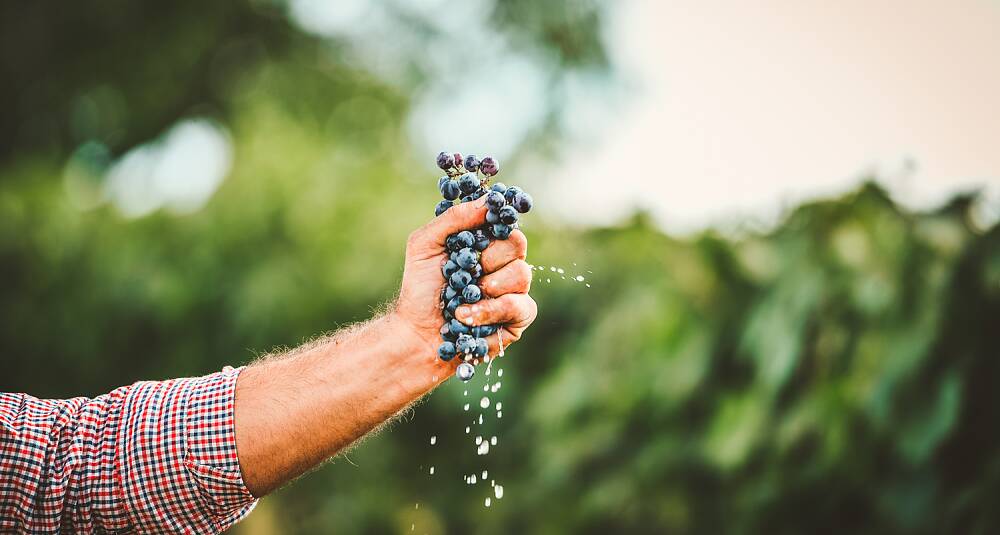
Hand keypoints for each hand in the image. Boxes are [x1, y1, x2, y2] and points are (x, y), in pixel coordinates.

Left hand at [393, 197, 536, 365]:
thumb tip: (488, 200)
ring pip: (522, 274)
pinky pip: (521, 306)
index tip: (480, 231)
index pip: (504, 222)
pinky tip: (468, 317)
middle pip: (517, 244)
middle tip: (467, 271)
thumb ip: (454, 219)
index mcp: (484, 243)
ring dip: (488, 288)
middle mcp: (503, 263)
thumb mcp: (425, 244)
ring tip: (462, 301)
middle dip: (488, 258)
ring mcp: (513, 290)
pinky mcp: (517, 318)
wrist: (417, 332)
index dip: (497, 222)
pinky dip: (492, 311)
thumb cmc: (420, 288)